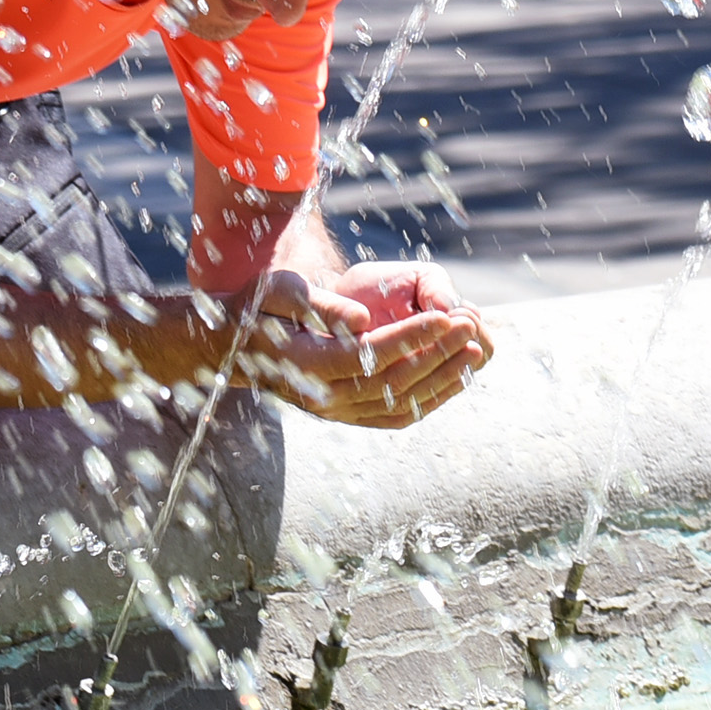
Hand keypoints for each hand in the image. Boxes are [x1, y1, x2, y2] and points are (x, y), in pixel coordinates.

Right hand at [229, 266, 490, 428]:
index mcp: (306, 365)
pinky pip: (394, 416)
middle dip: (436, 353)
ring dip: (441, 378)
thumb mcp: (277, 292)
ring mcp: (337, 412)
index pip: (368, 355)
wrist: (236, 351)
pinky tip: (456, 377)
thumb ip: (318, 305)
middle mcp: (323, 398)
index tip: (445, 315)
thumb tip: (361, 319)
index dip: (409, 337)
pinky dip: (429, 400)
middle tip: (470, 325)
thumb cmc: (258, 310)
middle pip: (391, 381)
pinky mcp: (347, 416)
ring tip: (473, 349)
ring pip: (399, 404)